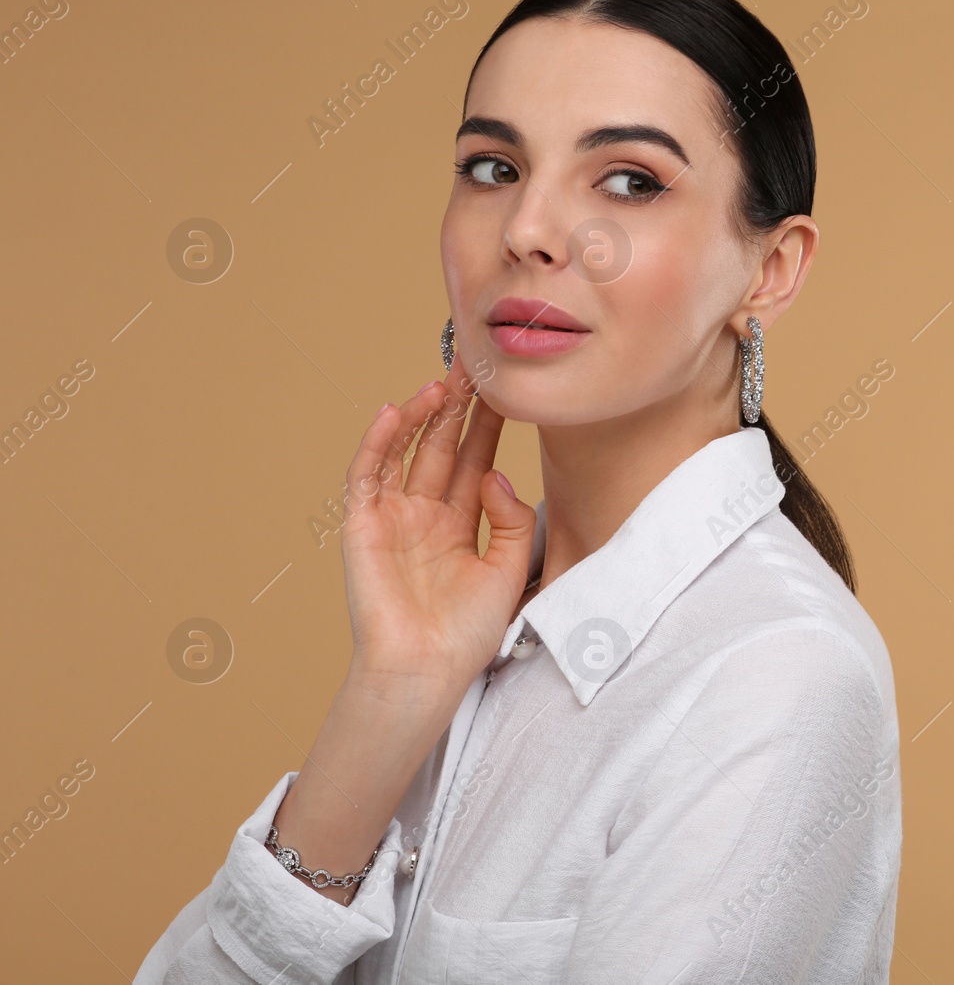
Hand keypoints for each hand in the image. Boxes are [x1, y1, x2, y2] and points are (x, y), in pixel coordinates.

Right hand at [339, 358, 536, 700]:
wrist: (426, 670)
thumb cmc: (467, 632)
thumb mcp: (508, 568)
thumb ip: (510, 518)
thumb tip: (497, 474)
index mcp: (459, 524)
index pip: (476, 461)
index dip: (487, 425)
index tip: (504, 388)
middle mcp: (425, 514)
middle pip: (441, 447)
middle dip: (456, 407)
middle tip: (474, 365)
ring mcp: (392, 517)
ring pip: (405, 453)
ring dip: (422, 416)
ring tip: (443, 383)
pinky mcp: (362, 526)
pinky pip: (368, 475)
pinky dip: (379, 443)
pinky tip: (396, 412)